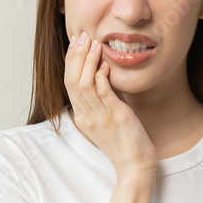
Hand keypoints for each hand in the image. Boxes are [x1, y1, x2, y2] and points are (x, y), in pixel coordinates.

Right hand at [64, 31, 157, 176]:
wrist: (134, 165)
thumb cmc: (123, 142)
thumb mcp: (106, 118)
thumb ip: (101, 98)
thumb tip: (101, 74)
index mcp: (81, 116)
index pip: (68, 82)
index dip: (71, 60)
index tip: (76, 42)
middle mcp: (86, 116)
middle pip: (72, 80)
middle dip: (76, 55)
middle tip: (83, 36)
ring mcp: (99, 117)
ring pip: (83, 83)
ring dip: (88, 60)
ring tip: (95, 43)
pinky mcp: (115, 116)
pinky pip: (103, 92)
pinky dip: (102, 76)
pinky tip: (106, 64)